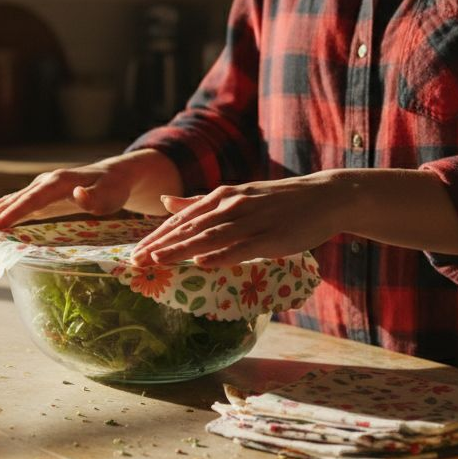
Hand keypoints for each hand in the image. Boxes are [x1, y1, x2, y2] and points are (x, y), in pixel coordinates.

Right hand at [0, 150, 179, 230]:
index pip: (33, 199)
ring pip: (14, 199)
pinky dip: (2, 208)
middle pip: (17, 198)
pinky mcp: (43, 195)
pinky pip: (19, 202)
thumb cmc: (114, 188)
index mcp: (59, 182)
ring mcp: (42, 187)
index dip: (14, 212)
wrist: (116, 175)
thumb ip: (94, 197)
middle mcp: (46, 182)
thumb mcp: (110, 196)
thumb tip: (76, 194)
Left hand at [130, 174, 351, 267]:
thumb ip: (199, 202)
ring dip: (182, 250)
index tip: (134, 252)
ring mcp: (251, 221)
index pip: (182, 219)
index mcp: (221, 196)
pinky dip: (221, 255)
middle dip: (161, 245)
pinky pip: (242, 248)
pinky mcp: (271, 237)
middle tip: (135, 261)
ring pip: (210, 237)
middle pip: (190, 228)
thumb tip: (164, 202)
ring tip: (157, 262)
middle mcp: (232, 206)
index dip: (157, 236)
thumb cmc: (277, 201)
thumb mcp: (235, 196)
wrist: (323, 197)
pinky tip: (202, 262)